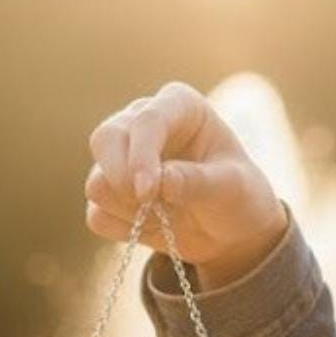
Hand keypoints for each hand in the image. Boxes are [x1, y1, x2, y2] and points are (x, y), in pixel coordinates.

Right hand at [85, 81, 288, 285]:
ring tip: (168, 215)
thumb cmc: (238, 196)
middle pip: (104, 140)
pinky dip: (124, 230)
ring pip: (97, 184)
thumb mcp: (232, 188)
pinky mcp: (110, 194)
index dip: (142, 155)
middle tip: (150, 206)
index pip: (146, 120)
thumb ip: (199, 181)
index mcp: (178, 106)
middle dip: (122, 179)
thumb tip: (161, 181)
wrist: (229, 230)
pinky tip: (155, 226)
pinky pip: (97, 216)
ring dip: (130, 210)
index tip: (149, 192)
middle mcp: (142, 123)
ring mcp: (121, 158)